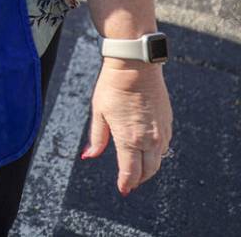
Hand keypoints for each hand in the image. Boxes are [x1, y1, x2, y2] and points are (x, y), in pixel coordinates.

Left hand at [82, 61, 172, 195]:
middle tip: (129, 182)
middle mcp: (150, 139)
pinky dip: (156, 154)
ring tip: (137, 169)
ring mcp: (162, 132)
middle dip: (138, 179)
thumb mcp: (99, 112)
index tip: (122, 190)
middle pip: (148, 171)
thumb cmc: (112, 88)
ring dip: (148, 168)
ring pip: (159, 160)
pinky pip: (165, 146)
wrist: (136, 67)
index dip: (126, 183)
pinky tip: (147, 151)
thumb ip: (97, 138)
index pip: (130, 171)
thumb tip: (88, 156)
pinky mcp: (168, 123)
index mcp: (130, 139)